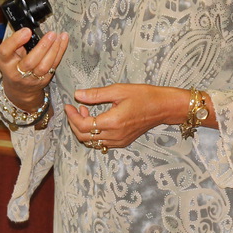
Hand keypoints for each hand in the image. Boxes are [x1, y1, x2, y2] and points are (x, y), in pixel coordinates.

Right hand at [0, 29, 68, 108]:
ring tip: (58, 37)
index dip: (15, 40)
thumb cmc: (14, 66)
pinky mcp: (43, 80)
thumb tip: (30, 30)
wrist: (20, 89)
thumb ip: (16, 43)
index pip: (5, 51)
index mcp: (4, 62)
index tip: (27, 31)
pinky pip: (53, 66)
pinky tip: (63, 41)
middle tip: (51, 34)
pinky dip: (60, 52)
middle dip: (42, 46)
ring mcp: (31, 79)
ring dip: (54, 50)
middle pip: (29, 61)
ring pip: (44, 66)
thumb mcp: (9, 54)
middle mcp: (16, 73)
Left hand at [65, 83, 190, 150]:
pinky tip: (97, 120)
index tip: (68, 105)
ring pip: (91, 142)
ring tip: (86, 112)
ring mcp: (119, 141)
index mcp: (113, 122)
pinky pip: (101, 143)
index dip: (72, 116)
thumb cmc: (144, 95)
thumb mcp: (119, 90)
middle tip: (76, 108)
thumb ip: (96, 94)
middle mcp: (115, 135)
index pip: (83, 125)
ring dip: (84, 129)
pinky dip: (94, 134)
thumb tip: (77, 95)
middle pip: (84, 137)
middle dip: (75, 123)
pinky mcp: (123, 142)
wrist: (163, 107)